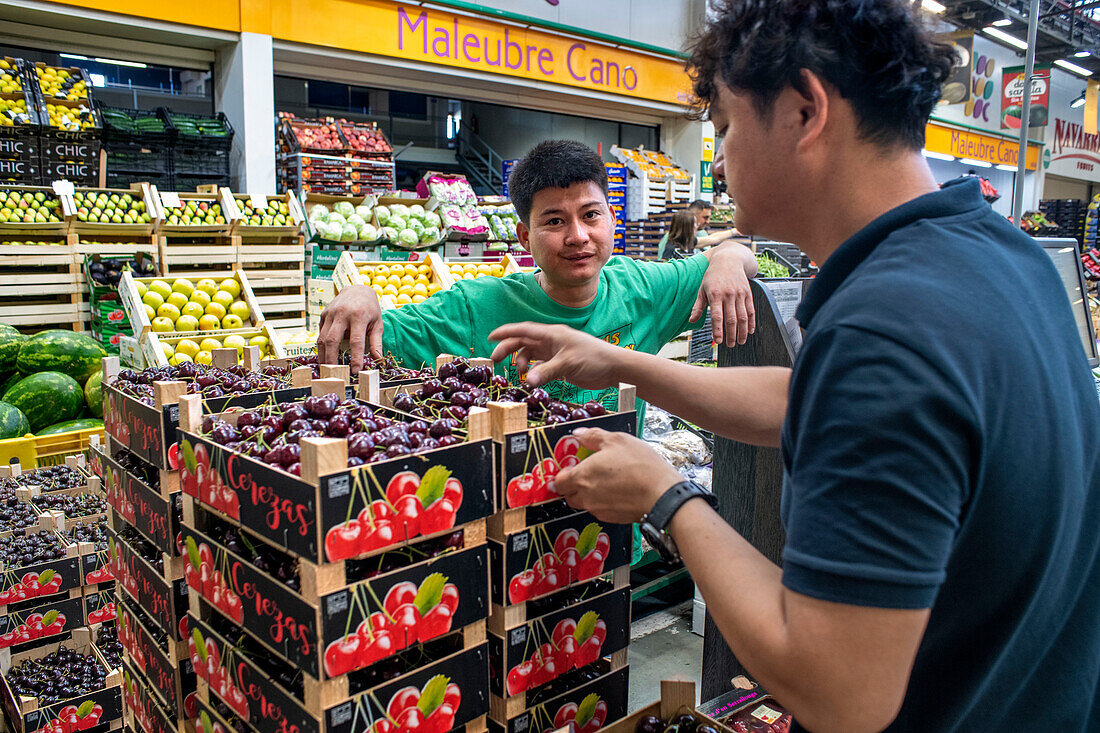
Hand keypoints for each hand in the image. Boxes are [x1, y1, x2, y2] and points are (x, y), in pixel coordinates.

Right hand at [317, 285, 383, 371]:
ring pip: (322, 338)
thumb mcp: (377, 323)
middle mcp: (342, 314)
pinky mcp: (323, 315)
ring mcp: (330, 314)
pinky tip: (324, 357)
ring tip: (327, 369)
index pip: (356, 341)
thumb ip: (377, 342)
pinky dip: (321, 347)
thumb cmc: (370, 308)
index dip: (355, 357)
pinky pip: (320, 334)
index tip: (355, 371)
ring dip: (323, 356)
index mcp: (359, 316)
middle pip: (332, 340)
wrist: (357, 289)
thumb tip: (378, 360)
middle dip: (332, 359)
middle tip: (334, 374)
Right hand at [488, 322, 618, 387]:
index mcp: (552, 334)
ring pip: (531, 355)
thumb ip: (546, 372)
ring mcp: (556, 353)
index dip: (506, 333)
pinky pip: (541, 367)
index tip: (491, 337)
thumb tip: (527, 381)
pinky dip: (534, 372)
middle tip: (496, 361)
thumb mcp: (568, 364)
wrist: (614, 368)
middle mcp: (552, 341)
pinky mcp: (561, 365)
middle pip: (524, 342)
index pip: (524, 330)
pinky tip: (533, 380)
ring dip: (523, 363)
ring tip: (521, 374)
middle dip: (509, 349)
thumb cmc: (594, 359)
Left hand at [553, 428, 682, 523]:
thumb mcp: (616, 440)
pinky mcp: (612, 519)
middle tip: (589, 472)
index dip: (563, 474)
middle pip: (569, 495)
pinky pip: (600, 510)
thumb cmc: (640, 466)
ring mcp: (598, 510)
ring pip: (585, 503)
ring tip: (608, 480)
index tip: (572, 467)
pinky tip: (619, 490)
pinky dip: (604, 501)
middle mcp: (586, 497)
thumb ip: (592, 436)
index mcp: (581, 477)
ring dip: (590, 493)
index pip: (558, 482)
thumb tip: (578, 434)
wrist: (662, 495)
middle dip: (574, 485)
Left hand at [692, 244, 755, 346]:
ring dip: (742, 331)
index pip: (717, 316)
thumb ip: (698, 306)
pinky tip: (750, 331)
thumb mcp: (702, 288)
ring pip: (743, 316)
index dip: (718, 330)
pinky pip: (751, 310)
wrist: (729, 259)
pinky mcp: (748, 293)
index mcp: (715, 295)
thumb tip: (691, 320)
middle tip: (731, 345)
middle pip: (731, 319)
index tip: (718, 341)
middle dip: (731, 334)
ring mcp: (740, 294)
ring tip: (741, 341)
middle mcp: (729, 295)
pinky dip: (751, 321)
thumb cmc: (713, 275)